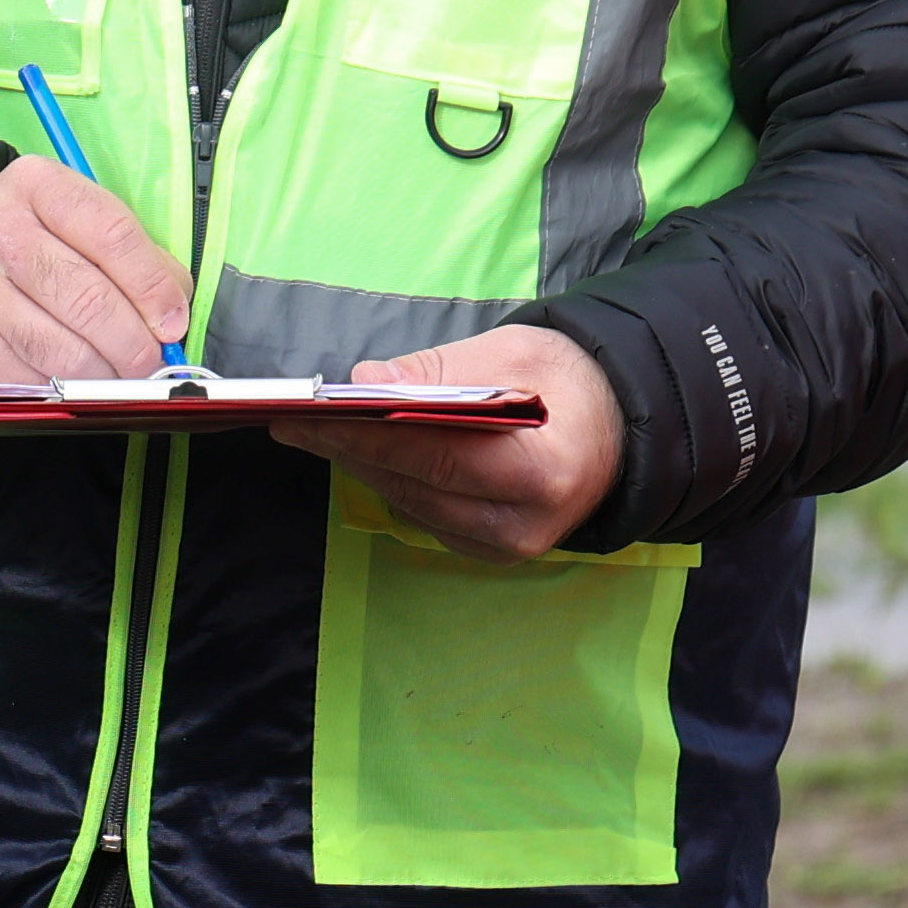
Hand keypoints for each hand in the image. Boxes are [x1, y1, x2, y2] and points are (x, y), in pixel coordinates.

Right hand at [0, 158, 195, 380]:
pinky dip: (69, 391)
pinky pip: (38, 383)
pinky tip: (77, 378)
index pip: (113, 234)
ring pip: (66, 352)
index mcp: (36, 186)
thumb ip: (135, 256)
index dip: (153, 285)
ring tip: (120, 371)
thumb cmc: (33, 242)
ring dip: (108, 374)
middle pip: (90, 299)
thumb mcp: (78, 222)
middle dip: (136, 343)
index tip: (173, 321)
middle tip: (152, 360)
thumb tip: (172, 314)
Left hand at [270, 324, 620, 557]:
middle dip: (348, 447)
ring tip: (311, 427)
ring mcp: (505, 548)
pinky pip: (422, 513)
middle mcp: (521, 526)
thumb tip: (366, 381)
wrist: (616, 430)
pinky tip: (355, 449)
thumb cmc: (566, 384)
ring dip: (359, 463)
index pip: (434, 455)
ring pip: (409, 503)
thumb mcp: (511, 355)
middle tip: (291, 414)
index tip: (308, 412)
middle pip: (413, 485)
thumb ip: (439, 372)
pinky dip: (388, 477)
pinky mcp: (487, 552)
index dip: (366, 433)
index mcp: (540, 472)